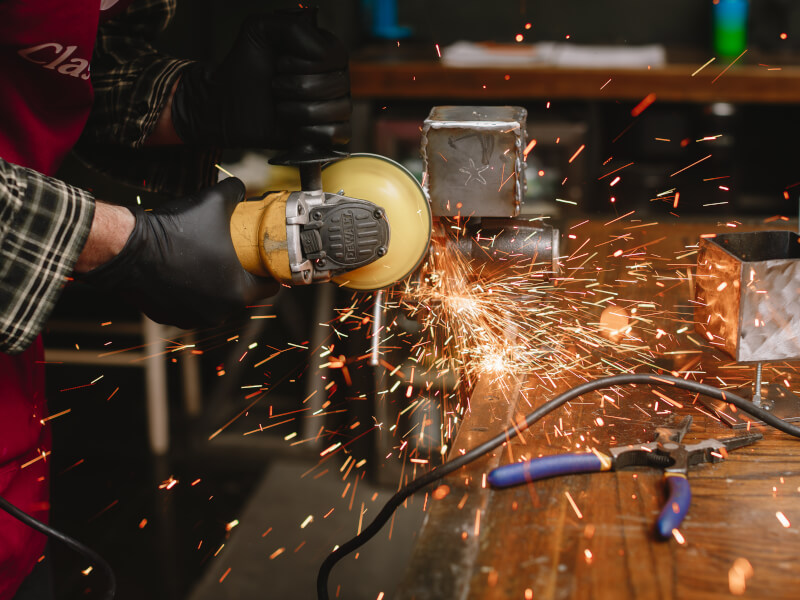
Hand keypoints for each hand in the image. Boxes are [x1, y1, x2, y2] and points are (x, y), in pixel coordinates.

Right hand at [80, 178, 278, 328]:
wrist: (127, 249)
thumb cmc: (174, 230)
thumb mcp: (213, 202)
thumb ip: (235, 192)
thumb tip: (241, 187)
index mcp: (237, 293)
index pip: (269, 287)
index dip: (270, 271)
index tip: (266, 261)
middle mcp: (218, 313)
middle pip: (241, 294)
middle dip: (240, 276)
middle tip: (236, 257)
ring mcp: (192, 318)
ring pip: (214, 300)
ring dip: (214, 286)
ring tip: (208, 262)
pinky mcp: (169, 317)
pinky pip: (189, 304)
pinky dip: (190, 292)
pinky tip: (185, 271)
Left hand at [171, 9, 350, 149]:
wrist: (228, 105)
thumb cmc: (245, 69)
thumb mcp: (259, 31)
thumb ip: (291, 27)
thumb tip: (322, 54)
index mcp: (324, 51)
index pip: (335, 56)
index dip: (306, 63)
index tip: (280, 64)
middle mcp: (335, 77)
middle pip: (338, 84)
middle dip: (298, 88)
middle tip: (276, 87)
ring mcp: (335, 106)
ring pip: (340, 110)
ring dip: (302, 111)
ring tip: (281, 107)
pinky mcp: (329, 133)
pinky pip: (340, 134)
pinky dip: (314, 133)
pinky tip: (295, 128)